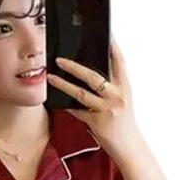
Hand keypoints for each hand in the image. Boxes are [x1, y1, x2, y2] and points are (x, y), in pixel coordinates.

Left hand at [46, 33, 142, 161]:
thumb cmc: (124, 122)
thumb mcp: (122, 100)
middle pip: (94, 76)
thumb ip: (110, 86)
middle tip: (60, 59)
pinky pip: (77, 111)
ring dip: (64, 84)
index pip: (119, 61)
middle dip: (74, 66)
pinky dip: (66, 105)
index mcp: (125, 87)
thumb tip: (91, 72)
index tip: (103, 33)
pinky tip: (56, 99)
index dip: (112, 45)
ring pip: (81, 93)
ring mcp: (107, 110)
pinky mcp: (97, 123)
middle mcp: (117, 96)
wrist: (129, 147)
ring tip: (51, 77)